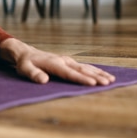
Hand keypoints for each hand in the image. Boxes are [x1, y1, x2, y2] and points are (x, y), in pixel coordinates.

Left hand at [0, 38, 114, 85]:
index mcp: (54, 63)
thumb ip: (34, 74)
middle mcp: (64, 61)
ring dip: (99, 73)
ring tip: (111, 80)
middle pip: (82, 70)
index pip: (70, 73)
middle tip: (108, 83)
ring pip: (86, 67)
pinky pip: (85, 67)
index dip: (81, 79)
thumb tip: (44, 80)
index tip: (93, 83)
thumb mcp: (25, 69)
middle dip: (96, 76)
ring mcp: (68, 61)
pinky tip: (104, 75)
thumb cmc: (25, 63)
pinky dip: (95, 71)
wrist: (26, 53)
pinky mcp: (69, 62)